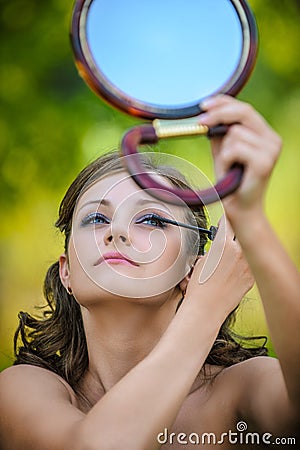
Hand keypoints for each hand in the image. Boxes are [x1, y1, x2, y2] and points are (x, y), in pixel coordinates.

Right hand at [184, 217, 253, 319]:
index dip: (226, 217)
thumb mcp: (201, 260)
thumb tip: (219, 243)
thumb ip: (214, 247)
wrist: (206, 309)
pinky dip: (244, 263)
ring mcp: (248, 265)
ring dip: (240, 247)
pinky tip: (232, 270)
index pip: (228, 221)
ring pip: (247, 247)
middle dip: (235, 231)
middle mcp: (239, 253)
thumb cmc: (200, 288)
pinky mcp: (252, 277)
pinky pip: (250, 263)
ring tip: (229, 256)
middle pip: (241, 232)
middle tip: (228, 234)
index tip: (226, 216)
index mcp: (223, 245)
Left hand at [199, 95, 281, 222]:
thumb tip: (208, 113)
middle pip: (243, 112)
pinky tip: (232, 170)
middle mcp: (272, 139)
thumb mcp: (223, 151)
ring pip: (235, 133)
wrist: (240, 208)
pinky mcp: (265, 162)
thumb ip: (220, 132)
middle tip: (200, 122)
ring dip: (224, 150)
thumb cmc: (231, 181)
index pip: (244, 108)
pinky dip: (226, 159)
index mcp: (264, 134)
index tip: (204, 105)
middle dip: (218, 115)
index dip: (223, 102)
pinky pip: (235, 148)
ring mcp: (271, 149)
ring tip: (228, 165)